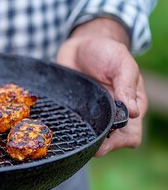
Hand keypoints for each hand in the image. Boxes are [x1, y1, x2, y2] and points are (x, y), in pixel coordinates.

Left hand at [56, 17, 147, 156]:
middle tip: (81, 142)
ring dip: (81, 139)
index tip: (104, 140)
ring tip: (68, 138)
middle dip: (97, 146)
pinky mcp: (75, 111)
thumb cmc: (107, 51)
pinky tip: (56, 129)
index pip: (130, 136)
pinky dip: (66, 129)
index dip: (119, 142)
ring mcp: (92, 114)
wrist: (82, 44)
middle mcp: (111, 115)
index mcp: (130, 106)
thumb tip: (134, 113)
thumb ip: (126, 85)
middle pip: (109, 142)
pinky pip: (72, 125)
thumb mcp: (122, 64)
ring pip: (89, 136)